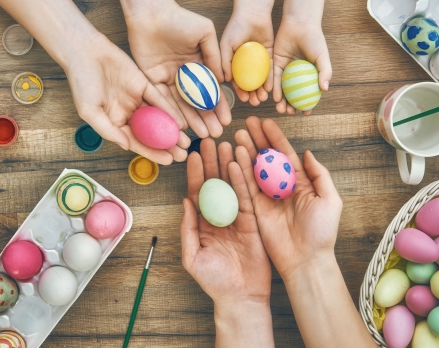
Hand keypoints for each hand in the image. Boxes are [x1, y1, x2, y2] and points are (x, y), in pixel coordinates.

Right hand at [67, 33, 189, 164]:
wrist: (84, 52)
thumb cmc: (81, 83)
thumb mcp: (89, 111)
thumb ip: (108, 130)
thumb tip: (126, 146)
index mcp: (114, 122)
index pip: (136, 142)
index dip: (152, 153)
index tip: (169, 161)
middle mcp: (128, 113)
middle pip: (151, 133)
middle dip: (167, 145)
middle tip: (184, 154)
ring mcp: (137, 99)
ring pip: (158, 118)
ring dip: (172, 130)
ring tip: (187, 142)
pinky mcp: (144, 84)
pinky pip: (159, 100)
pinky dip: (170, 110)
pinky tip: (182, 121)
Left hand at [126, 5, 231, 137]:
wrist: (151, 13)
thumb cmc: (179, 18)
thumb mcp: (205, 33)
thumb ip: (215, 55)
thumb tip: (223, 79)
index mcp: (198, 64)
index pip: (211, 90)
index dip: (219, 106)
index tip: (227, 120)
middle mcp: (183, 74)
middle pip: (197, 102)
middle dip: (207, 119)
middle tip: (216, 135)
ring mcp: (167, 78)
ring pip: (181, 104)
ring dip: (192, 120)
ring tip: (203, 136)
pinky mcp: (151, 79)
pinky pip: (163, 100)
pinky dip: (172, 113)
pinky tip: (182, 126)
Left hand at [180, 138, 270, 305]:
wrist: (241, 297)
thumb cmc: (214, 281)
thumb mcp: (192, 256)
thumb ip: (187, 228)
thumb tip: (185, 201)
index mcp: (203, 223)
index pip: (198, 193)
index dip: (196, 173)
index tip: (194, 155)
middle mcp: (219, 216)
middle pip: (215, 183)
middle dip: (212, 162)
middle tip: (210, 141)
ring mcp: (237, 217)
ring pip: (231, 185)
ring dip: (228, 164)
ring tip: (226, 144)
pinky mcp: (254, 220)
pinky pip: (248, 196)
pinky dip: (243, 180)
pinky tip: (239, 163)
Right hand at [220, 10, 273, 106]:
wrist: (252, 13)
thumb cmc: (235, 27)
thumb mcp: (226, 45)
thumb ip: (224, 61)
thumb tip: (224, 80)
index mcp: (234, 62)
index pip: (237, 81)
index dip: (239, 91)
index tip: (243, 99)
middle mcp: (246, 64)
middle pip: (249, 83)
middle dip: (251, 94)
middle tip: (255, 102)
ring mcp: (258, 60)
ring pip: (260, 79)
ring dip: (261, 90)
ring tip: (262, 98)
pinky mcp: (269, 54)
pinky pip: (270, 70)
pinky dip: (270, 79)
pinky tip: (270, 88)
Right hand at [233, 116, 341, 280]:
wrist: (306, 260)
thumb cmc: (322, 232)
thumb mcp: (330, 200)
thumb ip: (320, 175)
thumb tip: (307, 153)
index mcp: (300, 182)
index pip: (285, 154)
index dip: (275, 138)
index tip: (265, 122)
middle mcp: (281, 186)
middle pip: (267, 158)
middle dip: (257, 139)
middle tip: (246, 123)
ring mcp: (267, 197)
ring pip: (254, 169)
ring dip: (246, 151)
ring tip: (237, 135)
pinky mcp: (255, 209)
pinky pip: (246, 187)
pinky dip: (240, 171)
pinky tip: (234, 156)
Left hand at [272, 17, 331, 115]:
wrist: (300, 23)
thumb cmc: (314, 39)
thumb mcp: (322, 56)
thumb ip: (325, 72)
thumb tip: (325, 90)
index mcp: (309, 74)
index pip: (308, 93)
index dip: (308, 105)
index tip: (306, 113)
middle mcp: (297, 74)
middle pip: (293, 94)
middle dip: (291, 106)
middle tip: (289, 113)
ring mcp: (286, 69)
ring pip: (282, 89)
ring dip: (281, 100)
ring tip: (280, 109)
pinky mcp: (275, 63)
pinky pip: (274, 78)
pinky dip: (274, 88)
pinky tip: (274, 97)